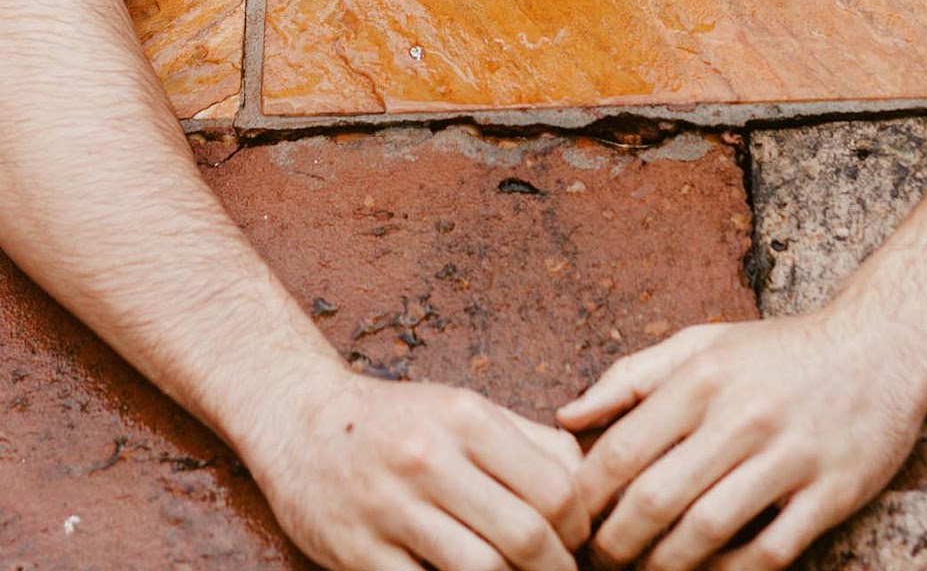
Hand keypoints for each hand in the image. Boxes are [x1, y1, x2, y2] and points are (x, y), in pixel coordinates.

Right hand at [252, 362, 590, 570]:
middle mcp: (429, 457)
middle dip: (556, 570)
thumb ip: (528, 440)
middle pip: (524, 536)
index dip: (578, 527)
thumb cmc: (398, 420)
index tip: (576, 541)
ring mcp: (391, 508)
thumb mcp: (463, 408)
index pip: (554, 487)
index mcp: (465, 417)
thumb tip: (587, 478)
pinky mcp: (359, 553)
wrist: (303, 423)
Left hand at [556, 312, 926, 569]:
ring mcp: (789, 456)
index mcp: (702, 377)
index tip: (569, 522)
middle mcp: (742, 415)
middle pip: (657, 499)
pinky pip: (770, 552)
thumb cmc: (777, 350)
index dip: (586, 498)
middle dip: (615, 544)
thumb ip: (631, 377)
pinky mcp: (832, 492)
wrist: (878, 344)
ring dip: (665, 568)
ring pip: (707, 532)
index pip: (623, 449)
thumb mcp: (702, 344)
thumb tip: (566, 416)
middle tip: (597, 563)